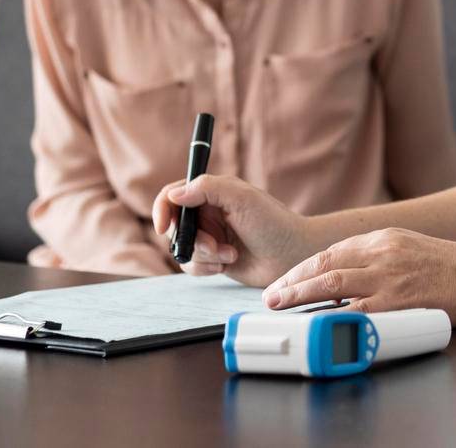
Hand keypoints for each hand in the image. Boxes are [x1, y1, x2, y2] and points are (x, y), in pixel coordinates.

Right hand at [151, 174, 312, 286]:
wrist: (292, 255)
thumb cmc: (273, 223)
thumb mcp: (242, 198)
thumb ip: (207, 189)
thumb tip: (174, 194)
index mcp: (213, 192)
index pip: (174, 194)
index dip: (163, 208)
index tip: (163, 226)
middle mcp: (208, 212)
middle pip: (175, 225)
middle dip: (191, 239)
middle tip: (213, 245)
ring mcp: (210, 236)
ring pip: (182, 247)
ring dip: (203, 255)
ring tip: (229, 255)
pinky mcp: (213, 257)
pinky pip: (191, 265)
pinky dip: (205, 267)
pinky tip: (226, 265)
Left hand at [263, 227, 455, 322]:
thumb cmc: (453, 267)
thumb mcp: (411, 248)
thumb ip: (380, 257)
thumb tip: (346, 276)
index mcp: (385, 238)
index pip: (333, 251)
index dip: (304, 267)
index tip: (286, 280)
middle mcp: (382, 253)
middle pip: (325, 265)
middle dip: (293, 281)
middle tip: (272, 296)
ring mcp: (389, 278)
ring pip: (332, 284)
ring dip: (301, 296)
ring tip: (281, 307)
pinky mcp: (399, 303)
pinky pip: (356, 310)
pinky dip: (331, 316)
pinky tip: (315, 324)